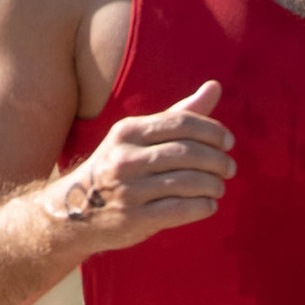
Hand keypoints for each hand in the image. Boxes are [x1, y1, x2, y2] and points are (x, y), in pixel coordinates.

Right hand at [45, 81, 233, 254]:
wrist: (75, 213)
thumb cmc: (118, 168)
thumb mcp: (139, 138)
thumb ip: (179, 115)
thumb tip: (215, 86)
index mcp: (128, 131)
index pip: (182, 123)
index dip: (213, 131)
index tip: (228, 142)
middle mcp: (125, 157)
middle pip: (188, 152)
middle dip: (217, 160)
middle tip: (229, 168)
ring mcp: (128, 189)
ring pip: (188, 182)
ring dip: (213, 184)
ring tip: (219, 187)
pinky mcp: (134, 218)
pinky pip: (180, 209)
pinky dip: (203, 206)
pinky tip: (208, 204)